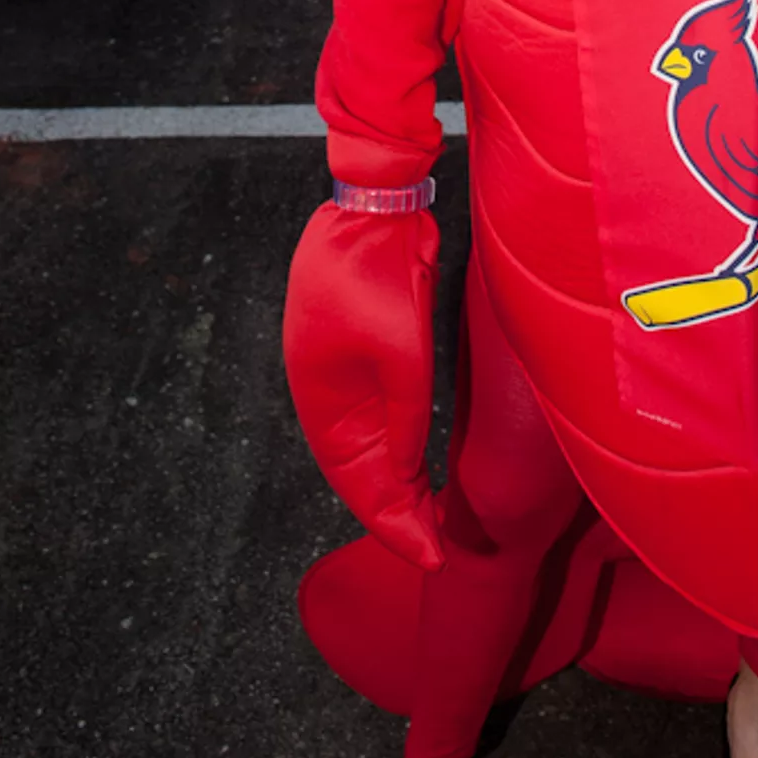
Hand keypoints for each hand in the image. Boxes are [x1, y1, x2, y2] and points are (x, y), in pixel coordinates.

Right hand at [283, 201, 442, 570]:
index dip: (390, 522)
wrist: (374, 202)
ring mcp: (342, 371)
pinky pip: (377, 413)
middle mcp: (325, 392)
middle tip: (436, 550)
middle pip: (358, 470)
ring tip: (430, 520)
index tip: (427, 556)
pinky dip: (395, 445)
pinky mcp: (363, 349)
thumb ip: (404, 417)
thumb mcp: (401, 353)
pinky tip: (415, 464)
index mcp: (321, 397)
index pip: (356, 481)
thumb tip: (404, 475)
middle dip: (394, 513)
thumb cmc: (380, 271)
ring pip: (367, 444)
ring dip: (395, 483)